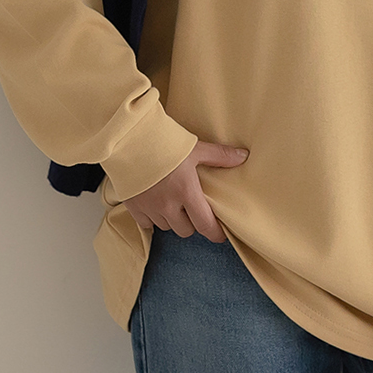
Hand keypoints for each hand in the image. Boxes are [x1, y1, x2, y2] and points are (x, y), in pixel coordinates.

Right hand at [121, 140, 248, 242]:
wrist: (129, 138)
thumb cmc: (163, 141)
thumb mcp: (195, 148)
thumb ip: (219, 155)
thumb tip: (243, 156)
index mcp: (186, 192)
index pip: (205, 226)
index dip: (215, 234)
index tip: (219, 234)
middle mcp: (168, 206)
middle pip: (186, 230)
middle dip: (192, 223)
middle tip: (192, 210)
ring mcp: (149, 208)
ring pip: (167, 227)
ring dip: (172, 220)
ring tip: (172, 203)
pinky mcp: (133, 207)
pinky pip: (147, 224)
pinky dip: (152, 218)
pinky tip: (154, 205)